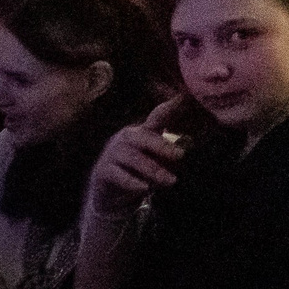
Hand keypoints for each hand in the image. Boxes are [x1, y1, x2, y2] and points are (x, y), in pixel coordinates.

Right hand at [84, 95, 193, 223]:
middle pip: (143, 138)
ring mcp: (112, 153)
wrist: (108, 192)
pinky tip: (145, 188)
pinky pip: (119, 175)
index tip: (184, 96)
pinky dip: (132, 182)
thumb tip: (185, 150)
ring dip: (154, 170)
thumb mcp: (153, 158)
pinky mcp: (103, 171)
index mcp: (141, 131)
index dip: (170, 106)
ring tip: (171, 181)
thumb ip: (167, 151)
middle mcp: (125, 138)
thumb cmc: (136, 170)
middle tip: (181, 156)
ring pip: (134, 159)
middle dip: (162, 146)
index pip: (157, 116)